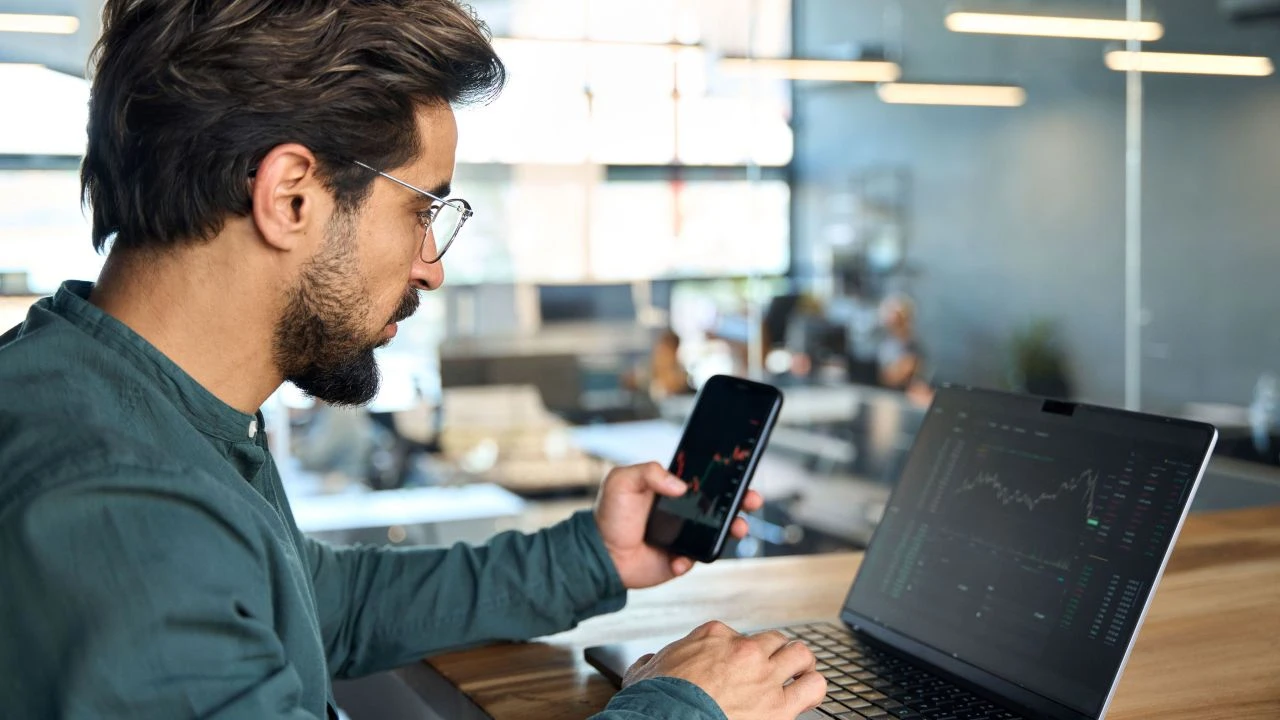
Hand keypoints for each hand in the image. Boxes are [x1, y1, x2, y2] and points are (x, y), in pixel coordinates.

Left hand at [594, 462, 763, 589]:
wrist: (599, 554)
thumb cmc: (609, 514)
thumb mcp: (622, 482)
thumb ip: (650, 473)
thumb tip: (680, 485)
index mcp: (672, 489)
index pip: (705, 481)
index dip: (726, 479)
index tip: (742, 477)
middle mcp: (683, 512)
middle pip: (721, 505)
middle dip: (741, 502)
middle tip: (751, 501)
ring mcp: (685, 536)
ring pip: (718, 532)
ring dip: (733, 530)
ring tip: (737, 529)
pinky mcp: (680, 559)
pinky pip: (697, 558)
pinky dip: (692, 559)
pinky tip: (678, 559)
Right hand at [623, 621, 825, 719]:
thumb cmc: (656, 700)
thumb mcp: (645, 671)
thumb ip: (653, 661)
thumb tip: (648, 663)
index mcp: (713, 637)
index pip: (736, 634)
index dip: (737, 651)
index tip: (734, 665)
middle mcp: (744, 650)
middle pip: (774, 640)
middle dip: (775, 653)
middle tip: (774, 666)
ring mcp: (765, 675)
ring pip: (801, 654)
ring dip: (801, 664)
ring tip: (800, 674)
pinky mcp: (780, 705)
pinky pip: (814, 686)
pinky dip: (814, 688)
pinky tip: (808, 694)